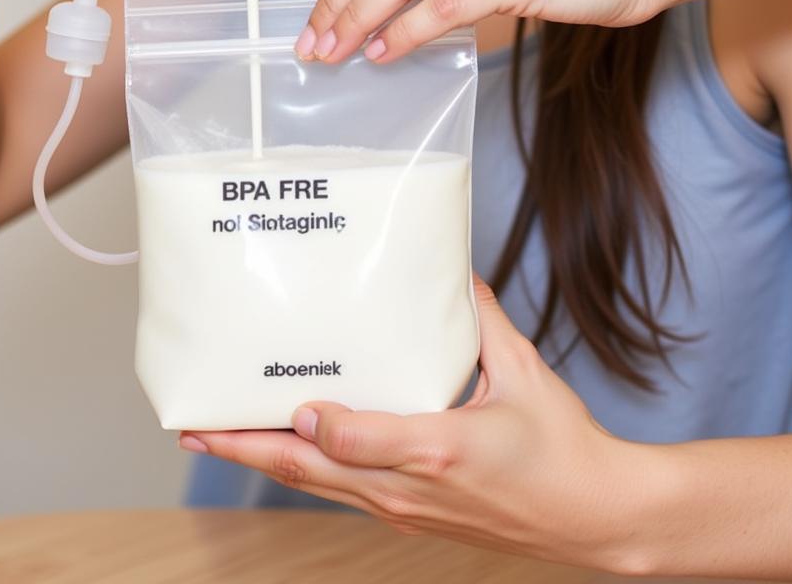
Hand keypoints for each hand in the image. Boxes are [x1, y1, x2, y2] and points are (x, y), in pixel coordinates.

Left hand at [181, 278, 651, 572]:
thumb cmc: (563, 448)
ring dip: (264, 460)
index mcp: (439, 448)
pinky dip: (303, 472)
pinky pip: (342, 494)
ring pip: (319, 488)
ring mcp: (406, 509)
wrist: (596, 519)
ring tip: (218, 434)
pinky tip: (283, 449)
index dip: (316, 426)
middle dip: (247, 448)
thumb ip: (481, 318)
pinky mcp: (410, 516)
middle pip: (313, 472)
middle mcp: (410, 487)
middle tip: (196, 425)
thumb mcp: (524, 372)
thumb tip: (453, 271)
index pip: (357, 442)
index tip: (285, 400)